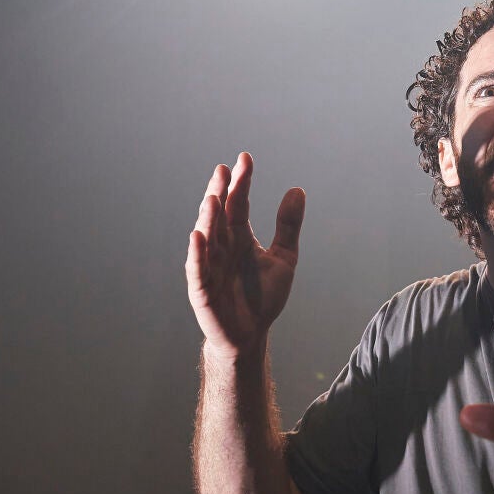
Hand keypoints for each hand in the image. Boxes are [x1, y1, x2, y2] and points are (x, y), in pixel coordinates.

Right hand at [185, 152, 305, 356]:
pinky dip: (196, 253)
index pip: (239, 203)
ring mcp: (209, 265)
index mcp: (239, 236)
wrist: (251, 335)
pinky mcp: (201, 288)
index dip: (241, 182)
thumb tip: (297, 190)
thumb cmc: (263, 297)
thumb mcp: (284, 258)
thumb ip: (288, 226)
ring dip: (207, 218)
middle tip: (224, 170)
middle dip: (220, 193)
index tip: (245, 158)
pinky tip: (197, 236)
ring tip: (212, 197)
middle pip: (219, 214)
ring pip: (206, 237)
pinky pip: (197, 268)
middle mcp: (221, 246)